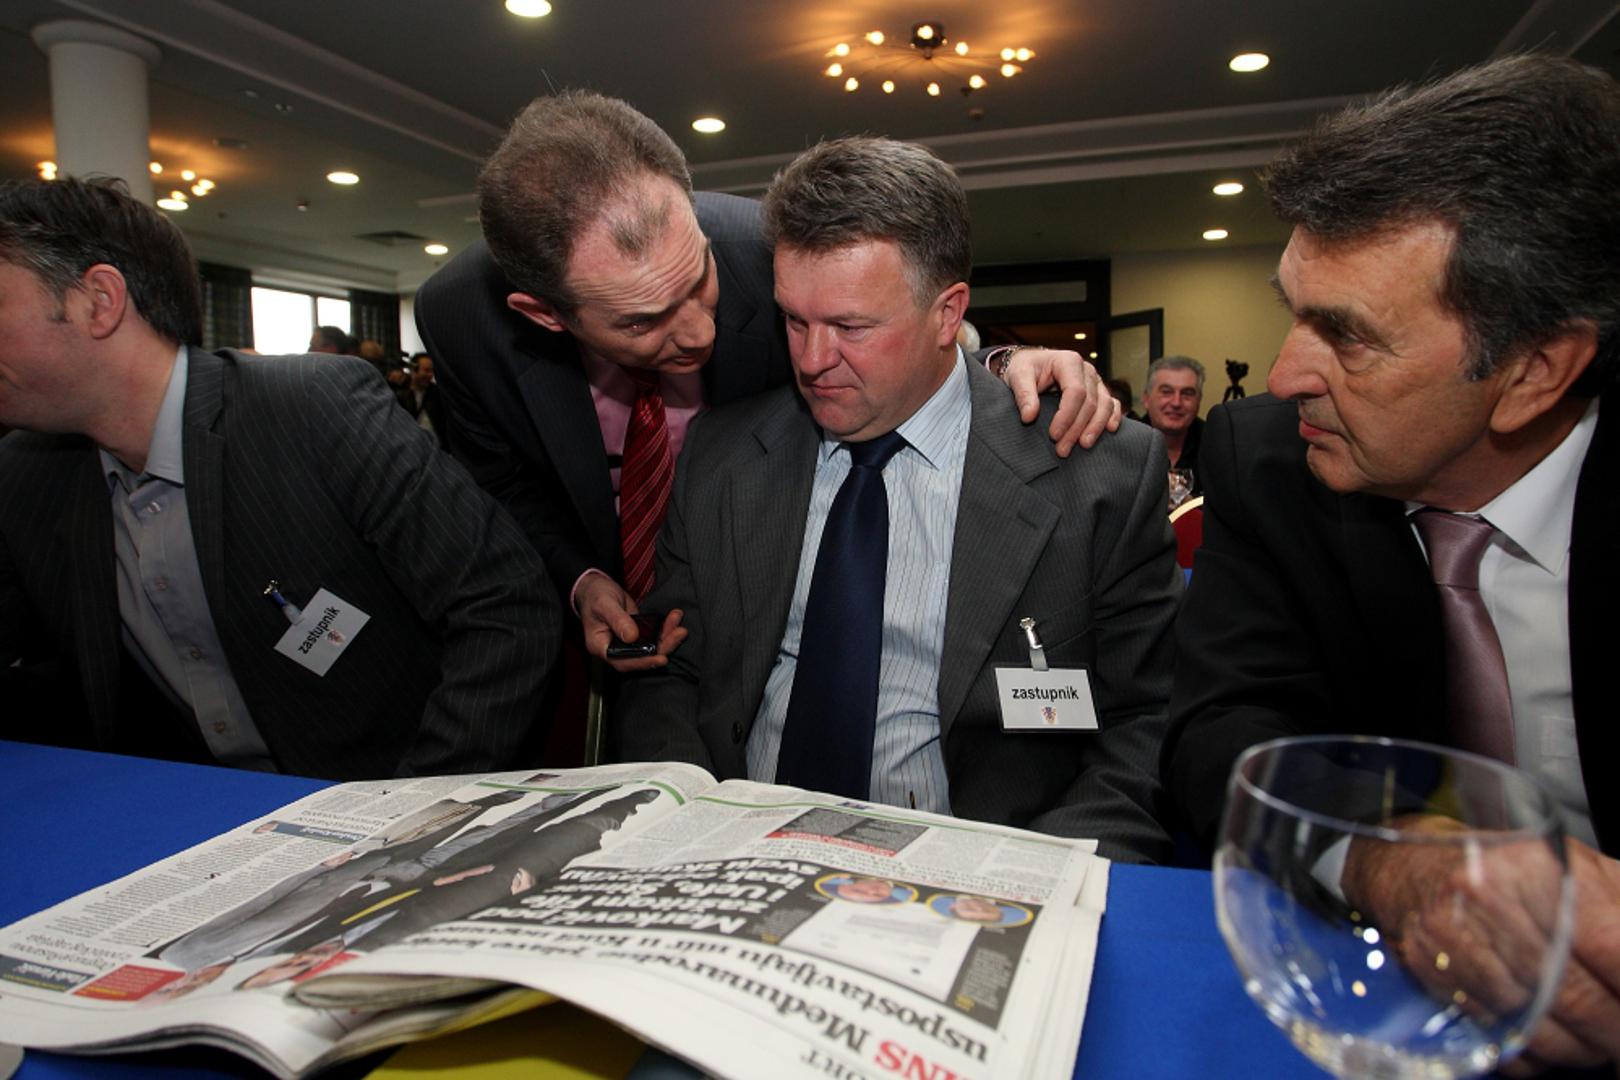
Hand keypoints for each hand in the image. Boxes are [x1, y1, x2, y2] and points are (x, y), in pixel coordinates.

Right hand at [577, 571, 686, 672]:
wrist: (596, 587)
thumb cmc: (594, 596)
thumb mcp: (605, 605)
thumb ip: (618, 620)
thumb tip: (632, 637)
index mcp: (601, 647)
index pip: (623, 662)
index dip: (642, 662)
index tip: (660, 658)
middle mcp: (615, 649)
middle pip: (642, 656)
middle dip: (663, 647)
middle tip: (679, 635)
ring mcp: (627, 642)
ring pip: (651, 647)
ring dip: (667, 637)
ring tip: (681, 627)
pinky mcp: (637, 633)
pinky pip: (653, 635)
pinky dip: (665, 628)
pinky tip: (674, 618)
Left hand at [999, 348, 1122, 455]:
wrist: (1032, 365)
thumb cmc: (1025, 369)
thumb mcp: (1018, 376)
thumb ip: (1023, 394)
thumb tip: (1029, 417)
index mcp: (1068, 361)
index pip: (1075, 391)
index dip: (1066, 416)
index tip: (1054, 436)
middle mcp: (1087, 370)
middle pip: (1089, 402)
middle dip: (1077, 429)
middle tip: (1062, 450)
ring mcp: (1096, 381)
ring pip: (1104, 405)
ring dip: (1095, 428)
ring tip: (1083, 446)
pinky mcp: (1099, 391)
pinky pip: (1112, 404)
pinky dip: (1112, 417)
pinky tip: (1109, 430)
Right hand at [1343, 819, 1619, 1072]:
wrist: (1419, 870)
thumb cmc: (1512, 874)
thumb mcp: (1577, 871)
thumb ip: (1619, 909)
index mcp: (1538, 868)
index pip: (1612, 948)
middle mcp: (1489, 899)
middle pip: (1575, 995)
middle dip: (1611, 1030)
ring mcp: (1453, 937)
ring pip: (1535, 1026)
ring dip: (1574, 1048)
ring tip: (1590, 1040)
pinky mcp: (1429, 971)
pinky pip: (1495, 1037)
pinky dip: (1528, 1053)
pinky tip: (1541, 1037)